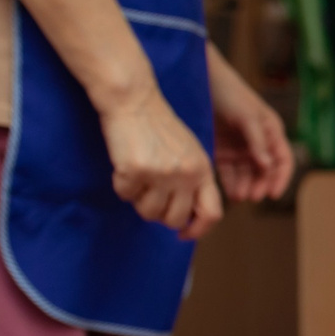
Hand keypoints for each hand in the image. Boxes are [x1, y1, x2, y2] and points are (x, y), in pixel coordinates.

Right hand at [100, 86, 221, 239]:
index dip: (198, 230)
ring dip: (139, 201)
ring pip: (148, 212)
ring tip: (139, 178)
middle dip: (160, 215)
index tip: (183, 235)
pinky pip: (125, 195)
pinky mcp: (135, 170)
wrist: (135, 100)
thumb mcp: (190, 153)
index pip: (212, 213)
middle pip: (175, 219)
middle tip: (150, 197)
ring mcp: (162, 173)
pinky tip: (125, 165)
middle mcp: (187, 174)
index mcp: (204, 170)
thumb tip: (188, 219)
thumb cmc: (160, 129)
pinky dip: (122, 185)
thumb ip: (194, 182)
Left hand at [208, 52, 293, 201]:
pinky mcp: (221, 151)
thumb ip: (258, 141)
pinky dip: (230, 183)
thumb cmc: (230, 94)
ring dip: (246, 186)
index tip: (273, 194)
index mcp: (271, 132)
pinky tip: (228, 192)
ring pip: (247, 174)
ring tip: (238, 196)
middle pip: (265, 171)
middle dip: (261, 185)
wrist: (201, 81)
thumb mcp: (247, 116)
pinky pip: (228, 172)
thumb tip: (268, 166)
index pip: (283, 160)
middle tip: (252, 196)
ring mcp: (239, 148)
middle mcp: (258, 142)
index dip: (281, 178)